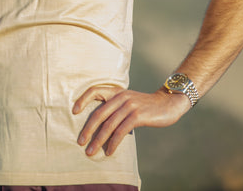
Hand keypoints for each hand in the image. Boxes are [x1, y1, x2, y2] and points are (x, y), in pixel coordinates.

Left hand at [72, 85, 189, 155]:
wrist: (168, 103)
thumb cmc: (146, 105)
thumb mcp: (129, 101)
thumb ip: (116, 107)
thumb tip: (99, 124)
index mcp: (117, 92)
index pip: (94, 90)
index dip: (82, 100)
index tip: (74, 112)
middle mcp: (121, 97)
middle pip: (98, 113)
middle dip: (87, 129)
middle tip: (80, 142)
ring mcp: (129, 106)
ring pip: (108, 125)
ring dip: (98, 140)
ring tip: (91, 151)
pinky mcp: (137, 116)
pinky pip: (121, 131)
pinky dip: (113, 143)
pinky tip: (109, 151)